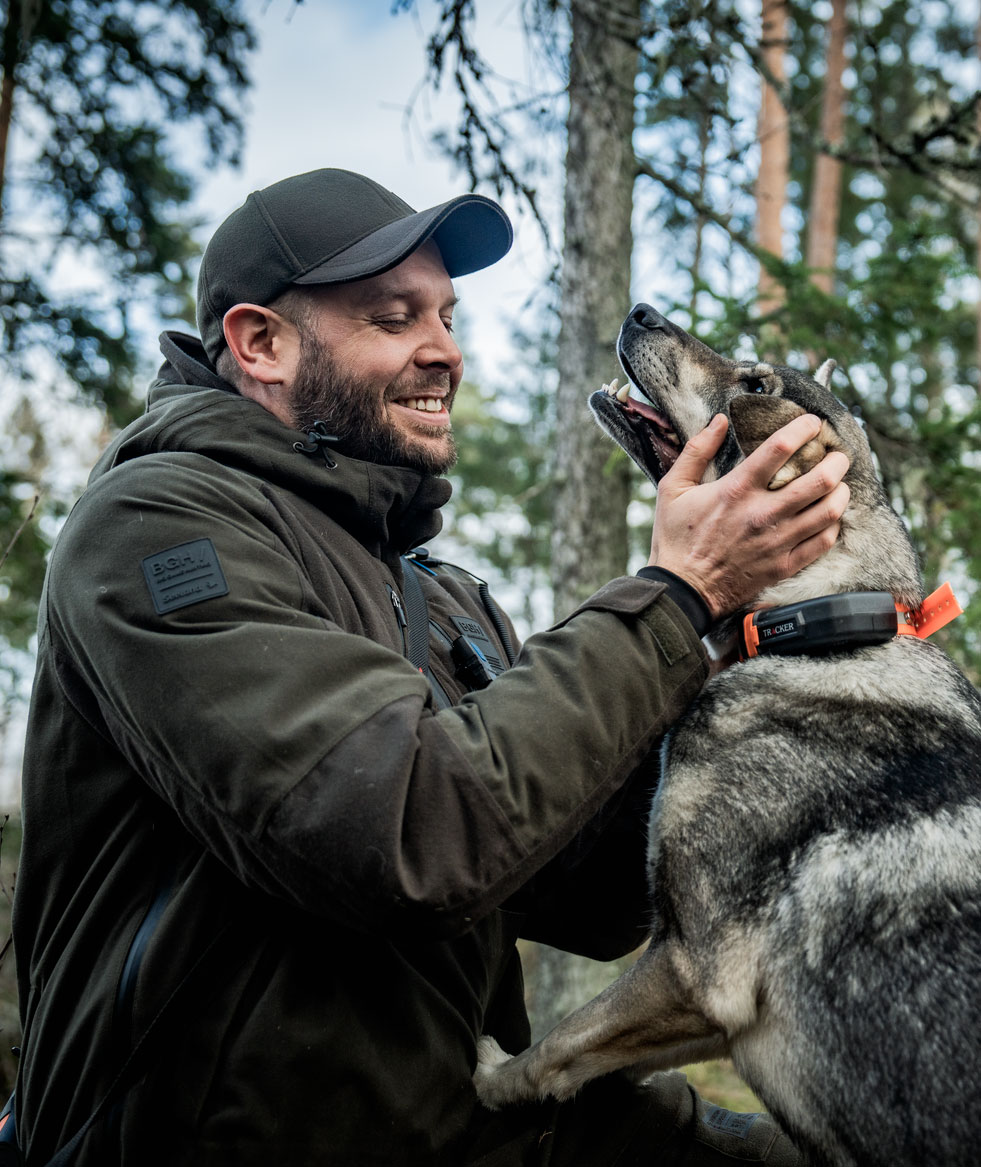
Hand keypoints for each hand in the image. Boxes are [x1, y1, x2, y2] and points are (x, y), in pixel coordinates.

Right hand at [649, 413, 849, 619]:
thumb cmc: (675, 538)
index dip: (804, 428)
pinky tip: (827, 517)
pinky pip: (824, 541)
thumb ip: (696, 451)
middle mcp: (763, 514)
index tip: (813, 423)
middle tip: (836, 455)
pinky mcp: (784, 565)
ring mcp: (777, 541)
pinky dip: (833, 525)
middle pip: (820, 479)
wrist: (682, 590)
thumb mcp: (673, 488)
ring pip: (830, 510)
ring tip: (838, 484)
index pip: (781, 448)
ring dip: (841, 491)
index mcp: (736, 490)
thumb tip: (719, 421)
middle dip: (836, 461)